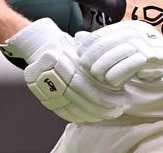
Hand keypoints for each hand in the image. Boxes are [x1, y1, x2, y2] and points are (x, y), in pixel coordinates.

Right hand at [0, 18, 124, 122]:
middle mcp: (48, 78)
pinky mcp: (45, 100)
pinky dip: (80, 117)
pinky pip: (64, 113)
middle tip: (118, 108)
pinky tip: (93, 116)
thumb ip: (97, 61)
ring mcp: (44, 91)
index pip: (81, 83)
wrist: (45, 48)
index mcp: (57, 62)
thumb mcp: (83, 48)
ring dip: (93, 114)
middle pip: (77, 97)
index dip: (101, 92)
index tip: (119, 95)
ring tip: (109, 113)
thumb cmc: (70, 46)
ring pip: (71, 108)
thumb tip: (116, 78)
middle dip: (101, 106)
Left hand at [77, 20, 162, 87]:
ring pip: (121, 51)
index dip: (90, 44)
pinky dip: (121, 72)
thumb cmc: (140, 58)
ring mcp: (149, 42)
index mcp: (130, 26)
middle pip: (112, 41)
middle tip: (85, 67)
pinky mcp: (156, 56)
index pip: (105, 32)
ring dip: (107, 65)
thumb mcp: (120, 48)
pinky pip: (134, 63)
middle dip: (95, 55)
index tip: (79, 54)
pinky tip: (112, 80)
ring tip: (97, 76)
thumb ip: (102, 43)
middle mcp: (140, 31)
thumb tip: (78, 37)